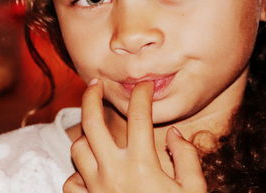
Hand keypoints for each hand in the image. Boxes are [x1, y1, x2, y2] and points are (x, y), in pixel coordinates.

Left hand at [63, 80, 206, 192]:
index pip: (140, 116)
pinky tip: (91, 174)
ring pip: (77, 149)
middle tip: (95, 84)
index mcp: (143, 165)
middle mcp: (113, 172)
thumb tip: (174, 134)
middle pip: (92, 123)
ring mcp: (96, 189)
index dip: (142, 94)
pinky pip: (72, 183)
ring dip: (86, 137)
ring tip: (96, 131)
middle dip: (91, 97)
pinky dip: (79, 174)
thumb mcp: (193, 192)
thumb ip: (187, 158)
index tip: (145, 86)